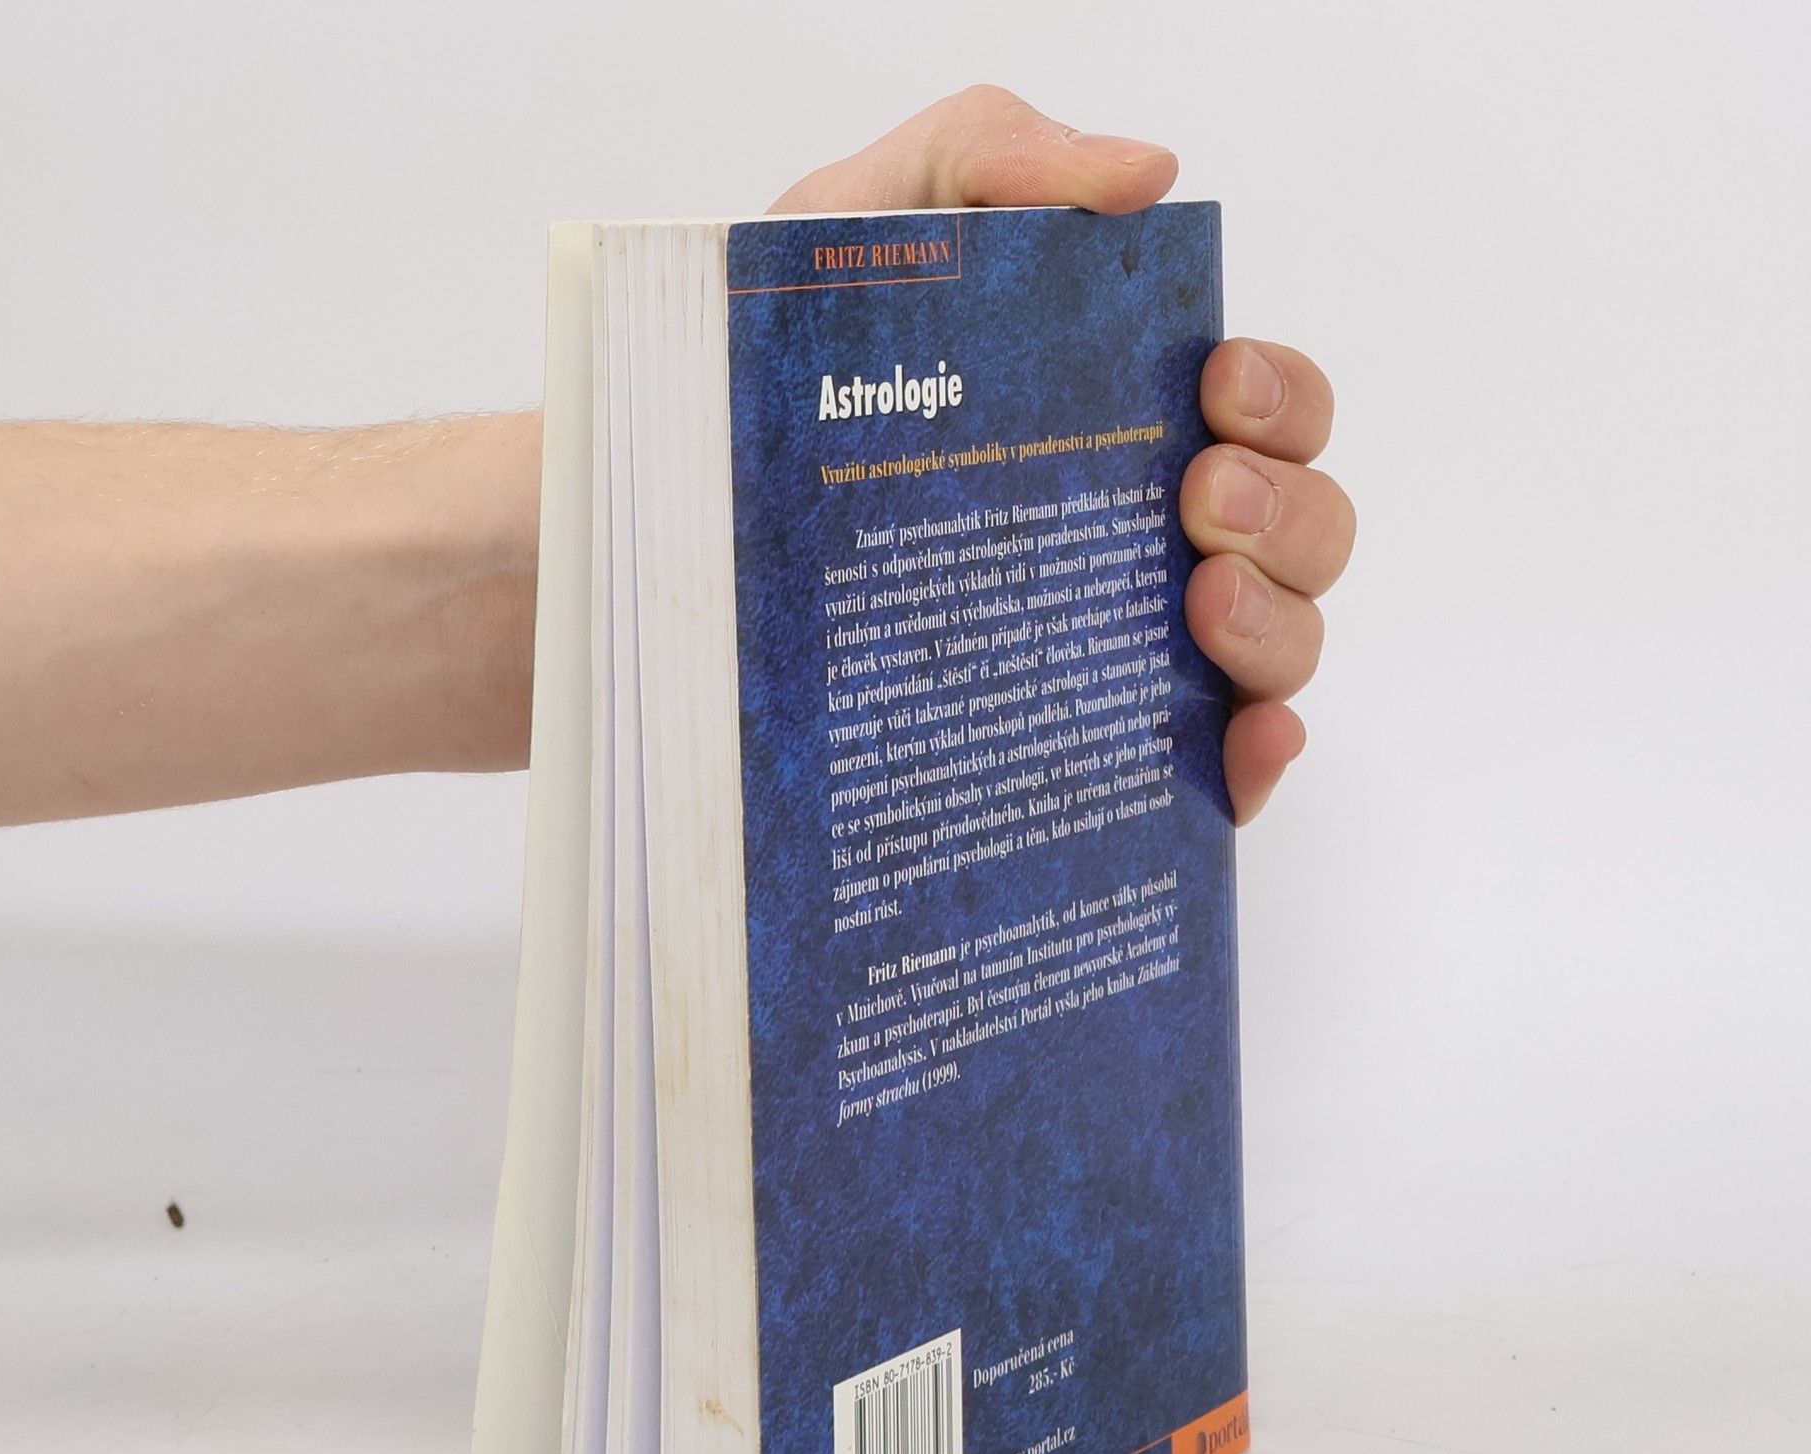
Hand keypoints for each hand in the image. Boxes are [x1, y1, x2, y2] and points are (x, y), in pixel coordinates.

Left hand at [773, 87, 1354, 822]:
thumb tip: (1149, 175)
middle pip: (1305, 531)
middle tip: (1199, 499)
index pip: (1270, 410)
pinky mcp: (1092, 750)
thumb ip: (991, 158)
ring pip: (1284, 644)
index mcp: (1129, 421)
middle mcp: (1151, 537)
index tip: (1214, 385)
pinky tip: (1241, 743)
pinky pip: (1217, 772)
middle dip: (1288, 509)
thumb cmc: (786, 373)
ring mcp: (1130, 650)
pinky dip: (1258, 759)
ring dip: (1278, 622)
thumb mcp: (866, 228)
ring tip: (1201, 603)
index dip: (1282, 398)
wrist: (672, 505)